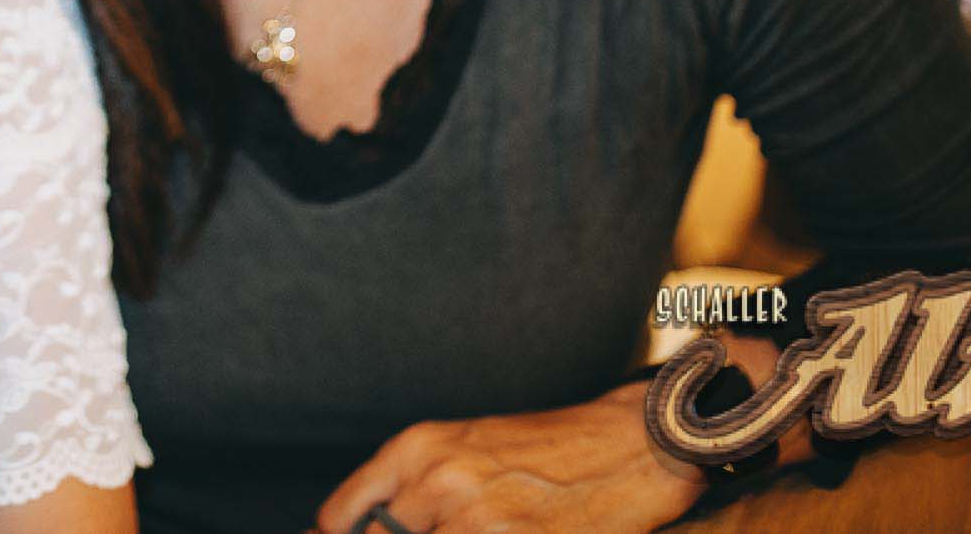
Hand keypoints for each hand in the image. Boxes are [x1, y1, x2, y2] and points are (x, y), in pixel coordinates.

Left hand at [313, 383, 703, 533]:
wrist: (630, 445)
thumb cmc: (547, 450)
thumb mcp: (463, 450)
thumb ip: (409, 490)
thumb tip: (353, 530)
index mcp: (418, 449)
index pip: (340, 516)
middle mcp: (439, 481)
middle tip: (428, 533)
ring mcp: (477, 520)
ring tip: (475, 528)